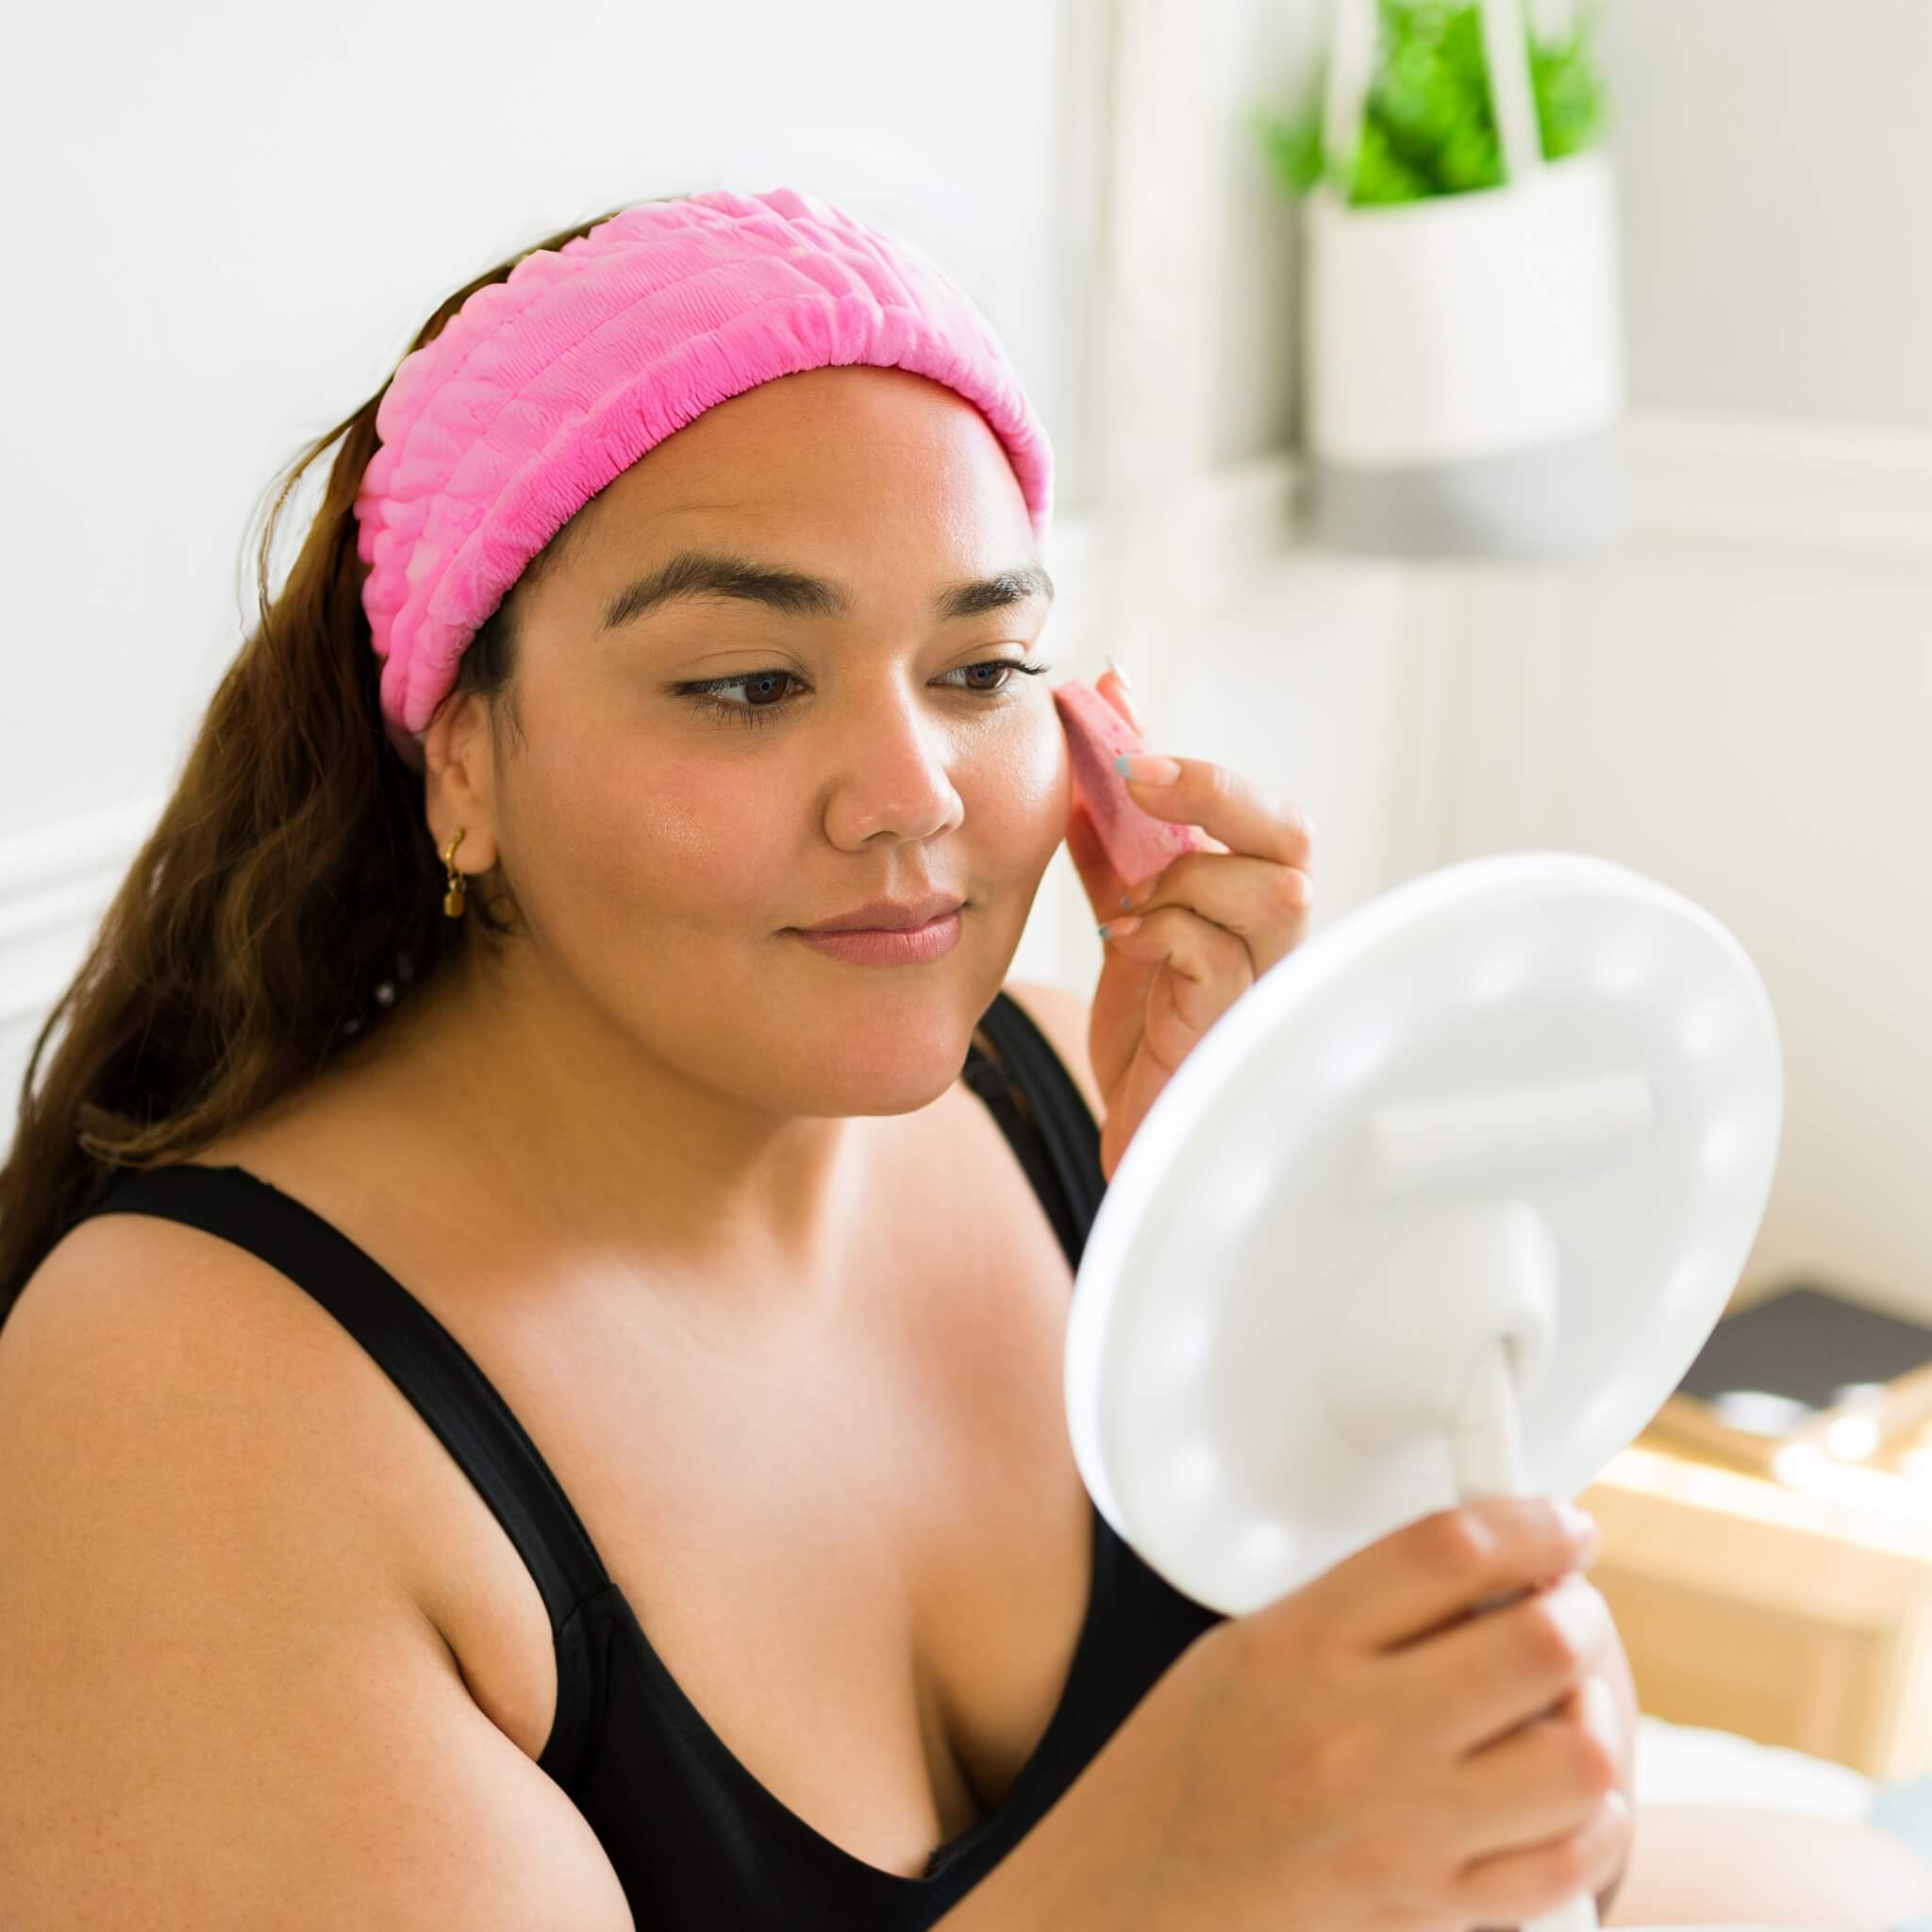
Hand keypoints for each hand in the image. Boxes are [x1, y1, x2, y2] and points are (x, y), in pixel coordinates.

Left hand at [1064, 667, 1314, 1182]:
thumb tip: (1105, 710)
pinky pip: (1216, 954)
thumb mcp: (1125, 906)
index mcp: (1255, 899)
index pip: (1265, 814)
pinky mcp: (1235, 1028)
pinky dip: (1164, 933)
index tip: (1122, 729)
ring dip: (1187, 879)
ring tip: (1133, 906)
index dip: (1199, 767)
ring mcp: (1266, 981)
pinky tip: (1125, 946)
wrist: (1138, 1126)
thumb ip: (1116, 824)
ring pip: (1272, 890)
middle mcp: (1278, 936)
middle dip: (1216, 792)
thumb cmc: (1149, 1022)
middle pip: (1292, 834)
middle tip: (1141, 776)